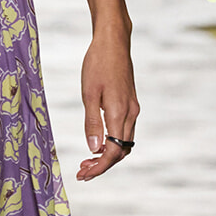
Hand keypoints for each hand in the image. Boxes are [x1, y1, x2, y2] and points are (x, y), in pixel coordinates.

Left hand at [76, 26, 138, 181]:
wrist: (114, 41)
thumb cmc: (98, 63)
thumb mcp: (88, 92)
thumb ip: (92, 122)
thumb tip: (94, 148)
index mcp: (119, 113)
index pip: (113, 151)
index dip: (99, 167)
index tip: (83, 174)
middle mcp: (131, 114)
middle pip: (120, 151)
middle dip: (102, 165)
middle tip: (82, 172)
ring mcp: (133, 108)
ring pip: (124, 143)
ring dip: (107, 155)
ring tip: (87, 161)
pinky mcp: (130, 103)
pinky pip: (124, 131)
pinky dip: (112, 142)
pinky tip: (98, 142)